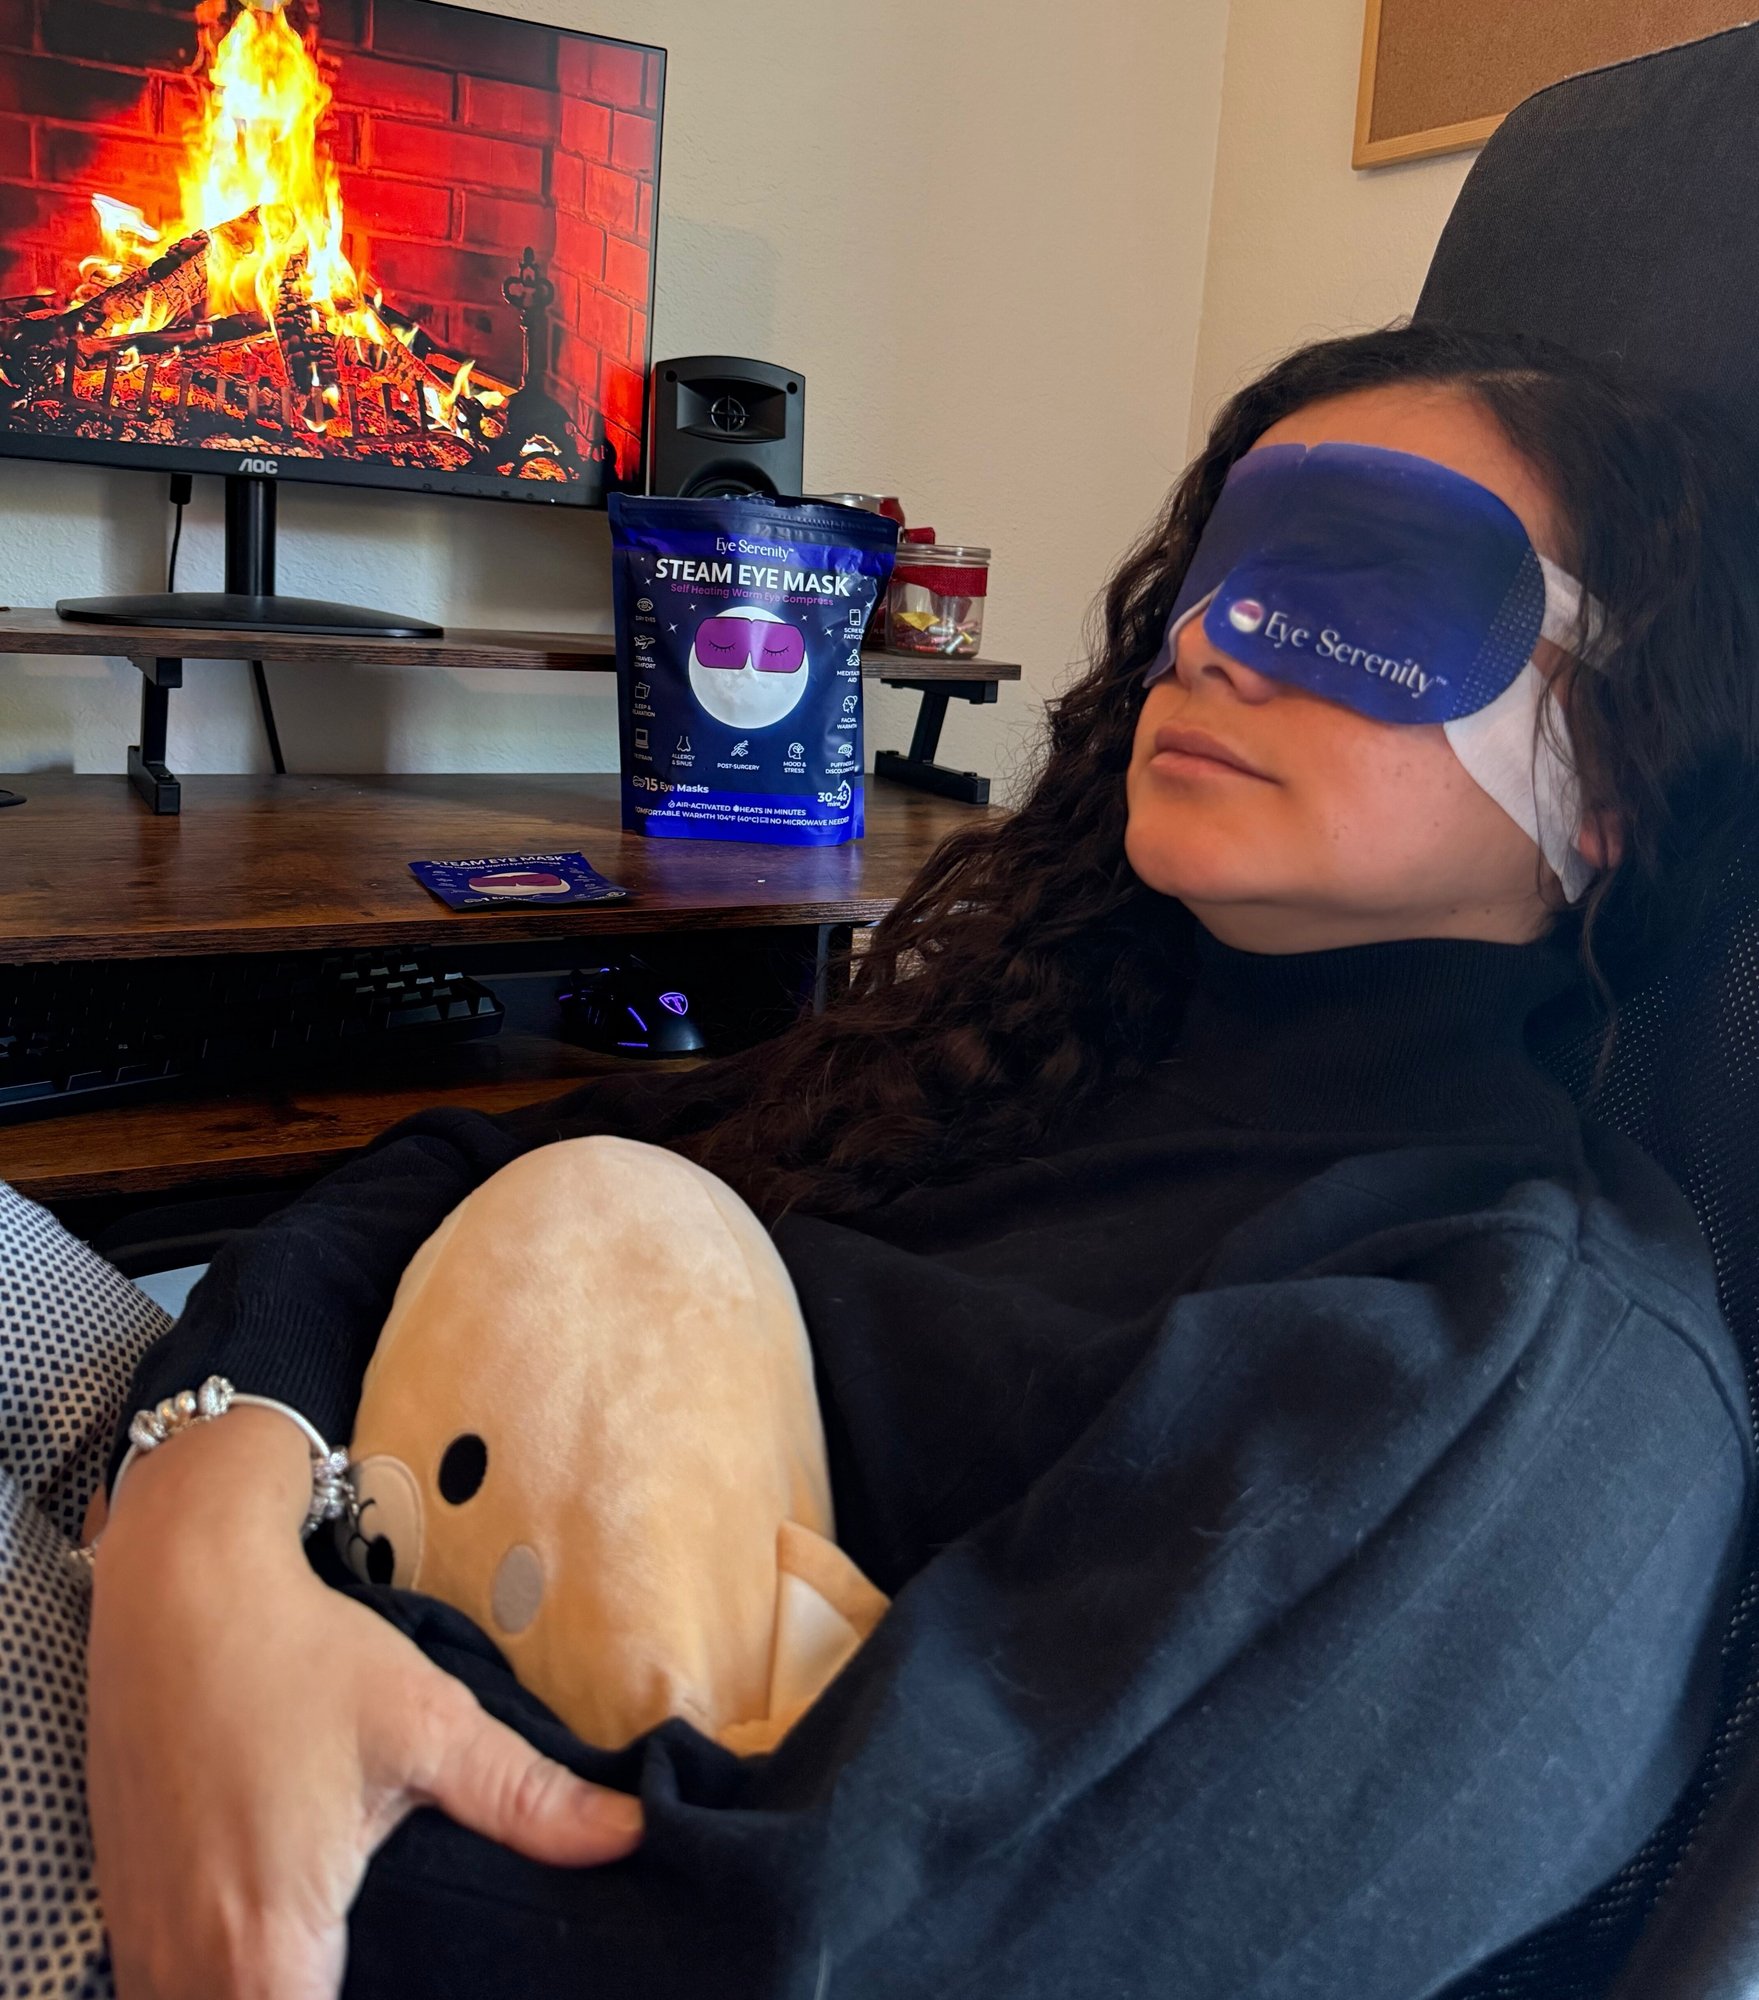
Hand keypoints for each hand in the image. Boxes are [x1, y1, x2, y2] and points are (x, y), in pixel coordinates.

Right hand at [87, 1409, 641, 1999]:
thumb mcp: (427, 1723)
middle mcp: (184, 1963)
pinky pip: (166, 1986)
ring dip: (269, 1998)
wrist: (180, 1587)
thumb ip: (527, 1800)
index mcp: (265, 1943)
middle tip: (405, 1970)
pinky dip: (222, 1983)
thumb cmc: (303, 1655)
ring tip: (345, 1961)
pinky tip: (283, 1950)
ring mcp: (140, 1937)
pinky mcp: (122, 1903)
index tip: (432, 1988)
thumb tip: (632, 1834)